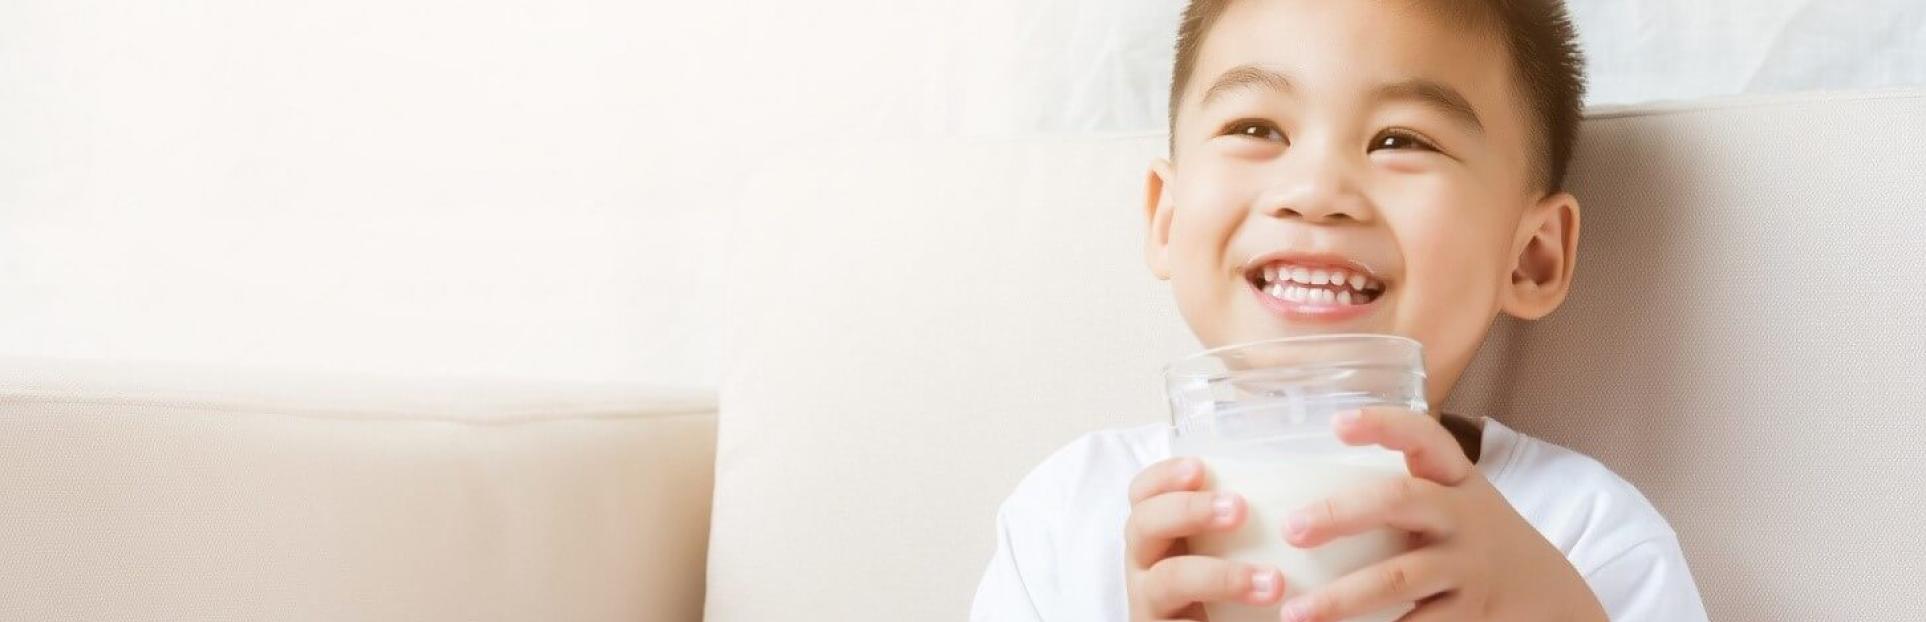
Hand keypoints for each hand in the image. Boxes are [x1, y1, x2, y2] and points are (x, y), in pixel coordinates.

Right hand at [1125, 457, 1286, 620]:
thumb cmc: (1231, 595)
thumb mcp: (1230, 552)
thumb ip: (1241, 525)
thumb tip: (1297, 493)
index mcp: (1160, 535)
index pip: (1143, 495)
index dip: (1163, 477)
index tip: (1200, 468)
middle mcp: (1145, 565)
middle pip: (1143, 525)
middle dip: (1188, 511)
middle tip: (1239, 510)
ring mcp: (1149, 603)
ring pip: (1167, 580)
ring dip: (1221, 576)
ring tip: (1272, 582)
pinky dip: (1209, 621)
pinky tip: (1249, 621)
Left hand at [1273, 407, 1607, 621]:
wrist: (1551, 596)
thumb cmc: (1475, 539)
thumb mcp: (1455, 501)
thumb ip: (1402, 492)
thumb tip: (1298, 496)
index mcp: (1455, 480)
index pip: (1424, 437)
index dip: (1384, 425)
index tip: (1338, 423)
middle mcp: (1463, 517)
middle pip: (1400, 502)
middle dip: (1342, 513)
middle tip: (1292, 529)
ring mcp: (1468, 568)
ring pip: (1398, 578)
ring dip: (1342, 598)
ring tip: (1294, 613)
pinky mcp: (1470, 615)